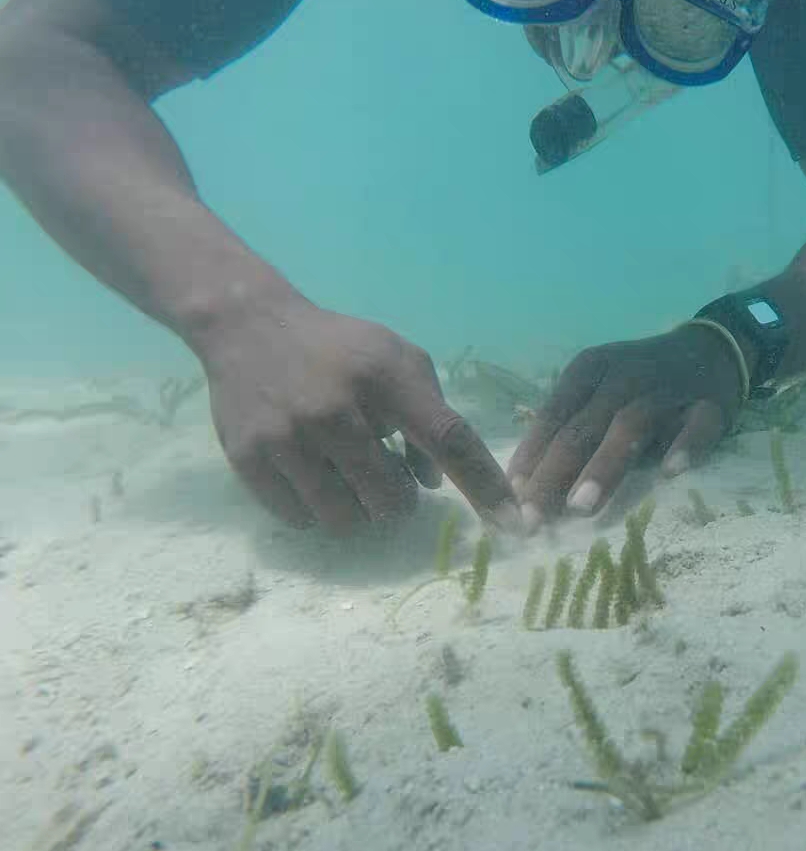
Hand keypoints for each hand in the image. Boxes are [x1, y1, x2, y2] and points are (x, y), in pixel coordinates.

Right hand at [194, 297, 520, 533]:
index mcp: (384, 376)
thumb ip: (429, 412)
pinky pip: (301, 520)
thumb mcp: (395, 357)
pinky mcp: (248, 458)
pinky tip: (309, 475)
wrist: (248, 326)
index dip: (484, 485)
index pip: (447, 438)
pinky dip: (314, 510)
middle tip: (382, 473)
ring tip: (344, 475)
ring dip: (356, 510)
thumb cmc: (339, 346)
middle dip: (396, 500)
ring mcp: (288, 437)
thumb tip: (436, 483)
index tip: (513, 524)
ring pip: (345, 519)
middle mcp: (335, 408)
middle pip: (392, 499)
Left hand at [507, 324, 743, 526]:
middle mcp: (623, 375)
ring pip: (630, 425)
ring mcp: (666, 389)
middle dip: (554, 474)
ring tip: (581, 507)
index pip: (552, 417)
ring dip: (604, 466)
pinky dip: (684, 446)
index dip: (531, 458)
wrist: (710, 351)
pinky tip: (670, 472)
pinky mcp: (709, 405)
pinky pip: (697, 425)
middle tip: (533, 518)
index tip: (510, 501)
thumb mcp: (597, 392)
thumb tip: (524, 486)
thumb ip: (567, 431)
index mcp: (588, 369)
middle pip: (583, 426)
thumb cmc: (639, 383)